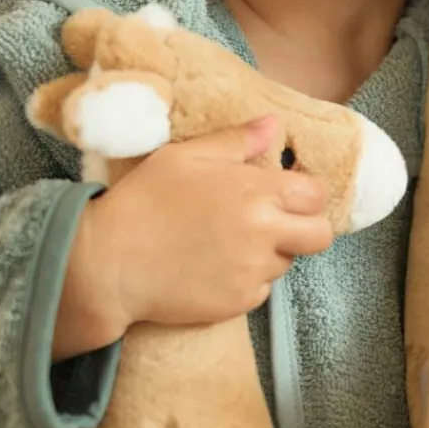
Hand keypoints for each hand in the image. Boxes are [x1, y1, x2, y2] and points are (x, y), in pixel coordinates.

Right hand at [54, 116, 333, 360]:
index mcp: (256, 192)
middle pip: (320, 236)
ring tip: (228, 243)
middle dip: (306, 228)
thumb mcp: (185, 156)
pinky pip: (260, 290)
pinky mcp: (239, 303)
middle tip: (274, 223)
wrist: (108, 264)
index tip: (287, 195)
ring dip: (270, 253)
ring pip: (287, 263)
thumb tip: (273, 124)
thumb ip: (236, 140)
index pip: (316, 195)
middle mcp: (264, 233)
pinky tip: (213, 267)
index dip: (305, 194)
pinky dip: (246, 281)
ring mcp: (254, 272)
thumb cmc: (144, 202)